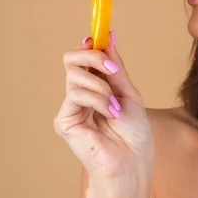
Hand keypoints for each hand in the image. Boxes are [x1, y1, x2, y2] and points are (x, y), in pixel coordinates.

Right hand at [54, 31, 153, 180]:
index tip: (98, 36)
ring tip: (115, 106)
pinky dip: (97, 100)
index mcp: (96, 87)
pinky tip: (109, 113)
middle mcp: (80, 94)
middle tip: (112, 68)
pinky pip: (75, 94)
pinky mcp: (64, 120)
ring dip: (101, 86)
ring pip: (75, 75)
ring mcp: (70, 107)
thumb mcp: (128, 92)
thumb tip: (108, 36)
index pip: (84, 58)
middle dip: (93, 57)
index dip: (89, 45)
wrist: (132, 161)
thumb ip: (115, 67)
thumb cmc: (134, 133)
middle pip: (72, 59)